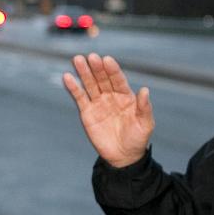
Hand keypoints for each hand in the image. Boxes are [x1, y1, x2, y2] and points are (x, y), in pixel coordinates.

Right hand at [62, 52, 153, 166]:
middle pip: (102, 79)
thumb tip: (145, 90)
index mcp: (126, 96)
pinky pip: (79, 97)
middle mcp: (111, 96)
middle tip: (91, 57)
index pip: (118, 79)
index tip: (107, 60)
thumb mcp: (145, 123)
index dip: (112, 70)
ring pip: (90, 84)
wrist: (123, 157)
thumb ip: (144, 107)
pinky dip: (73, 87)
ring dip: (84, 72)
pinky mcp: (87, 113)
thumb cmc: (137, 139)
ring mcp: (98, 103)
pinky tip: (68, 77)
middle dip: (97, 68)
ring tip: (77, 60)